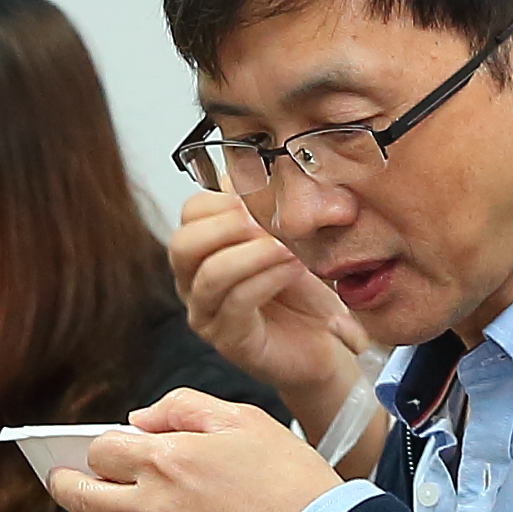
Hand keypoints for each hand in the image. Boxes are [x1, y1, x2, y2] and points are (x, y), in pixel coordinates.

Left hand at [46, 390, 338, 511]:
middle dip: (67, 486)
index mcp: (165, 462)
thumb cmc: (291, 478)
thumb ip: (183, 408)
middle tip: (62, 480)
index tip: (102, 453)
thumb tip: (141, 420)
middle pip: (85, 501)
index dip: (102, 449)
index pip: (101, 452)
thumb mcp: (244, 420)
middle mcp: (154, 511)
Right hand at [172, 189, 369, 435]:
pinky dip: (266, 278)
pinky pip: (235, 302)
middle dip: (228, 225)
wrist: (329, 345)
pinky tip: (293, 266)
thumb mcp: (297, 238)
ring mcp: (207, 314)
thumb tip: (280, 166)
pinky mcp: (228, 340)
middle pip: (183, 242)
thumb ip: (282, 205)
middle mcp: (194, 282)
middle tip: (270, 221)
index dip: (226, 197)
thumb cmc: (309, 292)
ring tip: (289, 246)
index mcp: (206, 249)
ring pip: (207, 273)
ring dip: (253, 252)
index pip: (192, 211)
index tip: (266, 194)